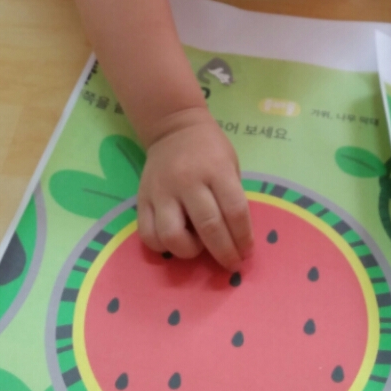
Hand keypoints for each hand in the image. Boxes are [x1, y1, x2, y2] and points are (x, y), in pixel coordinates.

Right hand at [137, 108, 253, 268]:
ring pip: (172, 236)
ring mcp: (162, 191)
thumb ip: (231, 197)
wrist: (174, 128)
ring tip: (199, 247)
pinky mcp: (142, 199)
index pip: (235, 211)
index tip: (247, 252)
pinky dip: (163, 247)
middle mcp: (188, 181)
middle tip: (232, 262)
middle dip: (224, 252)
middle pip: (208, 227)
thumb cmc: (209, 149)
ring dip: (190, 251)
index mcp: (217, 170)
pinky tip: (176, 242)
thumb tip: (236, 238)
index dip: (243, 238)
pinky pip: (148, 235)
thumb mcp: (231, 164)